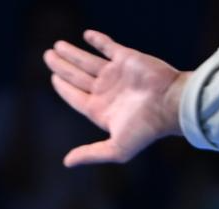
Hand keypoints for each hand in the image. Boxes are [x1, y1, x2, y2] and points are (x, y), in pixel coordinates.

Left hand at [43, 30, 190, 166]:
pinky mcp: (127, 59)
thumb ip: (92, 153)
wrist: (171, 105)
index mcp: (102, 111)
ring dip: (73, 53)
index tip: (53, 77)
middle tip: (48, 56)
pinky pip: (109, 47)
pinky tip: (87, 35)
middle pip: (78, 77)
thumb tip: (67, 163)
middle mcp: (107, 92)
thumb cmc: (146, 129)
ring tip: (57, 46)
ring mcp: (117, 74)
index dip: (63, 88)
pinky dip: (98, 40)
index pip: (76, 97)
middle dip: (62, 67)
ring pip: (88, 61)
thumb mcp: (117, 148)